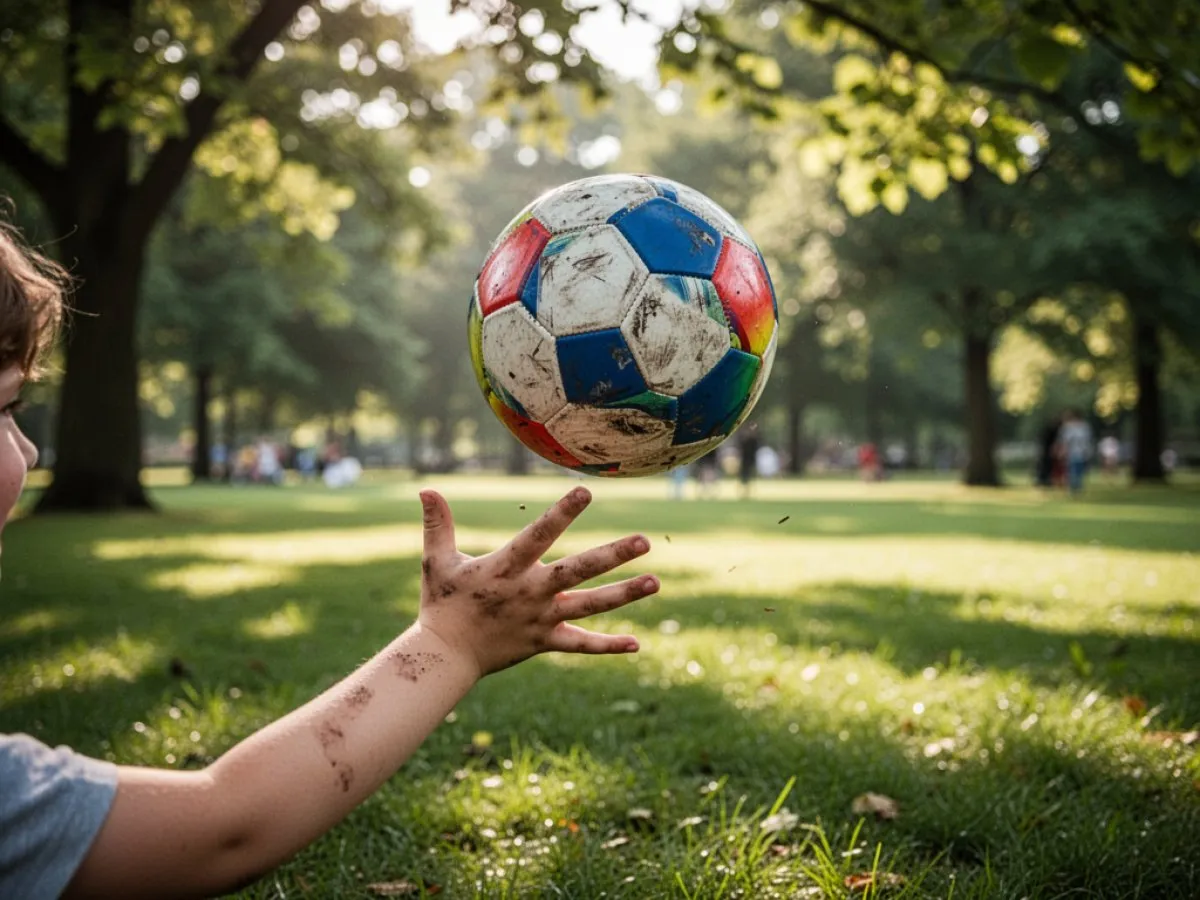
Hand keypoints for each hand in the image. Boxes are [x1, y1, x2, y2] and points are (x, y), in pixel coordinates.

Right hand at [415, 486, 656, 677]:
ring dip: (623, 595)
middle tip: (644, 541)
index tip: (586, 492)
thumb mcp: (435, 562)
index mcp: (505, 568)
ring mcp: (540, 619)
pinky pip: (580, 645)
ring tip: (655, 582)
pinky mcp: (544, 642)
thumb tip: (426, 490)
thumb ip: (437, 525)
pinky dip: (608, 646)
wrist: (444, 657)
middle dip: (611, 556)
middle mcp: (529, 592)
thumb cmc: (441, 604)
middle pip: (578, 571)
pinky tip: (637, 643)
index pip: (539, 535)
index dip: (562, 514)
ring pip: (589, 606)